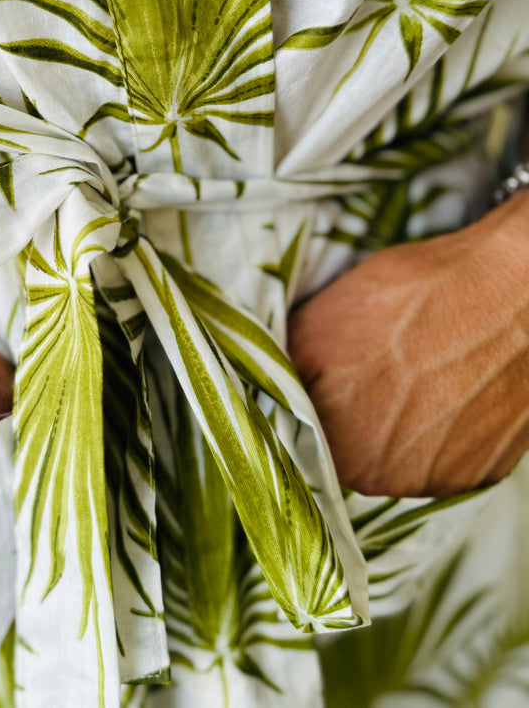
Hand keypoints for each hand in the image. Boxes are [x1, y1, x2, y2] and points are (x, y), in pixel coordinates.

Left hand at [287, 192, 528, 497]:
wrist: (512, 294)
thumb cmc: (412, 298)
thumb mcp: (317, 320)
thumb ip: (285, 367)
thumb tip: (271, 384)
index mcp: (331, 443)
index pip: (297, 437)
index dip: (306, 402)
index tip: (320, 378)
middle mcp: (382, 478)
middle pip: (346, 452)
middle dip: (350, 415)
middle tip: (369, 369)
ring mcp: (436, 480)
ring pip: (395, 457)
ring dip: (396, 426)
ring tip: (412, 374)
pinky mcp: (481, 473)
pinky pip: (441, 459)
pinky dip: (440, 430)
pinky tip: (446, 387)